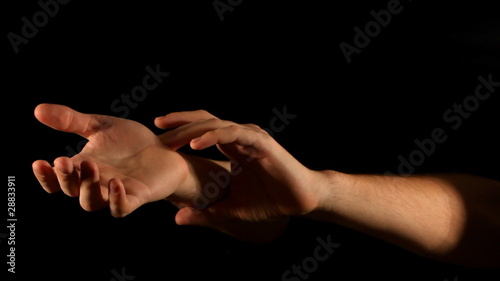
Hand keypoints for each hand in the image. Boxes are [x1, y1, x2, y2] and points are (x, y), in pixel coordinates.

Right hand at [32, 104, 188, 216]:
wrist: (165, 148)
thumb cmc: (131, 141)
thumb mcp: (100, 126)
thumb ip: (72, 120)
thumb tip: (38, 110)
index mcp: (83, 168)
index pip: (57, 180)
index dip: (46, 176)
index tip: (39, 162)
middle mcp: (96, 184)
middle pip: (72, 190)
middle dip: (65, 178)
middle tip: (62, 161)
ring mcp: (116, 192)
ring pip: (92, 202)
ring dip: (87, 187)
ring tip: (89, 165)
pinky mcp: (137, 197)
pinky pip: (122, 208)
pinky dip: (116, 200)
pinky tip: (115, 183)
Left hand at [155, 110, 322, 225]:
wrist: (299, 201)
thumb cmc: (268, 202)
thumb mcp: (229, 209)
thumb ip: (205, 212)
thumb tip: (178, 219)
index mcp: (232, 147)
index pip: (202, 130)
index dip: (181, 129)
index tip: (158, 134)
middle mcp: (240, 137)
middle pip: (205, 121)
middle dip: (180, 123)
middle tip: (157, 127)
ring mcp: (250, 137)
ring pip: (216, 124)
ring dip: (192, 129)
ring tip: (170, 137)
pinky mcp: (261, 143)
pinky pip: (233, 134)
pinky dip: (213, 136)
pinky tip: (195, 144)